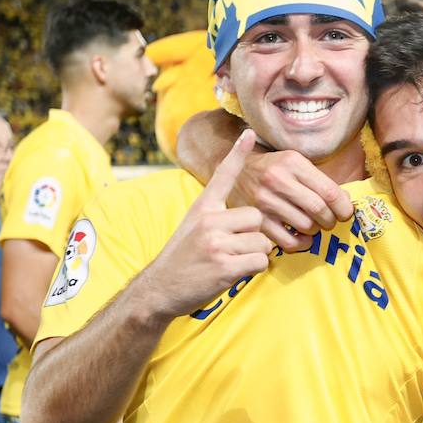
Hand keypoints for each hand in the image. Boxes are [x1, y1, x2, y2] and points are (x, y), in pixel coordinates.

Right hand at [142, 130, 275, 318]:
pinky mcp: (224, 266)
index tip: (248, 133)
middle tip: (235, 248)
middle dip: (254, 235)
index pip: (223, 175)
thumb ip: (216, 216)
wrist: (160, 288)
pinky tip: (234, 272)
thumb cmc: (182, 258)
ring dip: (254, 255)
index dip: (237, 154)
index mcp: (202, 208)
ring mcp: (216, 243)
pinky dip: (253, 269)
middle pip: (257, 218)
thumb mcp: (193, 226)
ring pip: (262, 242)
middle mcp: (209, 221)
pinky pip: (259, 261)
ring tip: (231, 261)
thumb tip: (249, 216)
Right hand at [226, 148, 352, 251]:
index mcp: (292, 163)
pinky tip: (302, 237)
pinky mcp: (257, 221)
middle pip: (319, 210)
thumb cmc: (272, 169)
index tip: (345, 213)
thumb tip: (345, 202)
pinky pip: (288, 241)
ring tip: (313, 225)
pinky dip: (301, 243)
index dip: (343, 207)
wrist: (234, 173)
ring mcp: (265, 202)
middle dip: (331, 220)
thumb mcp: (294, 163)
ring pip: (306, 226)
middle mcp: (277, 180)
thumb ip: (319, 180)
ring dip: (316, 230)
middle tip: (329, 220)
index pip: (329, 191)